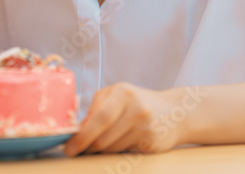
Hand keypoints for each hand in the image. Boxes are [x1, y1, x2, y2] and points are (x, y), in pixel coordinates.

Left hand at [63, 83, 185, 155]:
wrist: (175, 112)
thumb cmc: (138, 104)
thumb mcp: (118, 97)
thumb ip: (97, 108)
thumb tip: (77, 129)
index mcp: (122, 92)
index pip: (98, 117)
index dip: (81, 135)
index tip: (69, 146)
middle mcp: (135, 107)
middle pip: (103, 136)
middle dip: (87, 146)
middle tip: (76, 151)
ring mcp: (145, 125)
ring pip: (112, 147)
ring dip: (101, 149)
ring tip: (101, 143)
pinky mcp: (151, 141)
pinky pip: (124, 152)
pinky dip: (116, 151)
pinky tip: (120, 142)